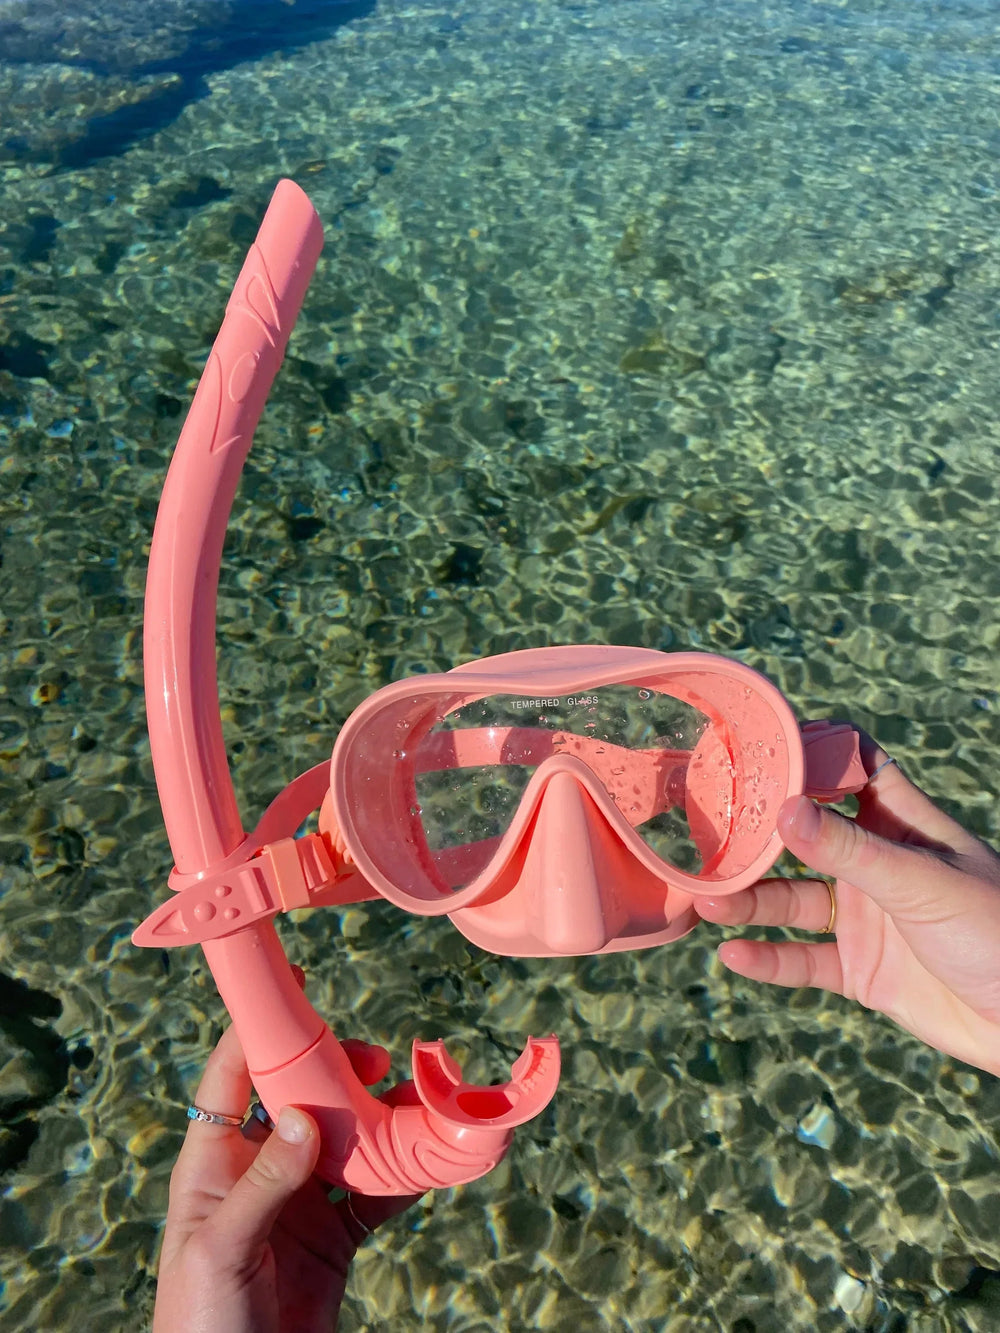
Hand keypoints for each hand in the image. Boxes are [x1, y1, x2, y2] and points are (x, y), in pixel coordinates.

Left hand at [152, 973, 422, 1332]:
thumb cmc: (200, 1326)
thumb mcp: (221, 1250)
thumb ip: (263, 1184)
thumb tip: (303, 1116)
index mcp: (214, 1166)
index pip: (232, 1079)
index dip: (258, 1031)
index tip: (295, 989)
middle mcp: (259, 1174)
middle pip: (301, 1101)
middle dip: (339, 1075)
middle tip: (378, 1062)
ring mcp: (299, 1207)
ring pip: (346, 1143)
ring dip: (380, 1121)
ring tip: (414, 1103)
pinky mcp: (333, 1241)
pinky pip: (374, 1196)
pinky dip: (403, 1176)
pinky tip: (428, 1158)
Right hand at [694, 729, 999, 1076]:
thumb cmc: (999, 931)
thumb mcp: (921, 882)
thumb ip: (850, 850)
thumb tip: (783, 811)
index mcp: (900, 823)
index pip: (852, 767)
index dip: (811, 753)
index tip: (757, 747)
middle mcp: (876, 865)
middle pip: (803, 838)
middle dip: (756, 836)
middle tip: (705, 834)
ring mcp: (866, 918)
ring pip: (792, 901)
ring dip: (750, 902)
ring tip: (707, 900)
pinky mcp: (862, 971)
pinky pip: (804, 962)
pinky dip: (768, 960)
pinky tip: (733, 955)